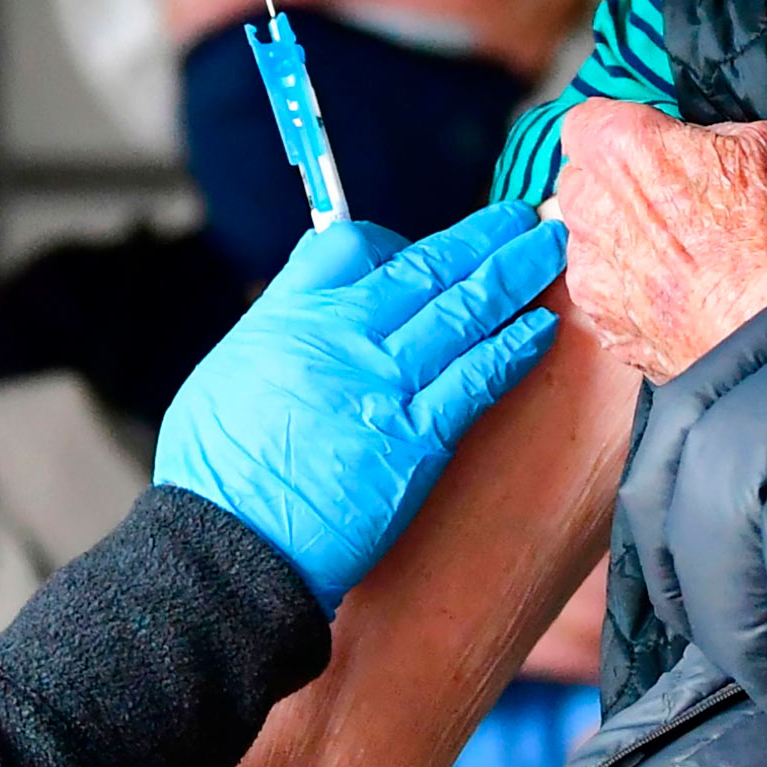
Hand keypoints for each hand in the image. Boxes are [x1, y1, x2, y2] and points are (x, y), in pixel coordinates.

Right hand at [157, 202, 567, 612]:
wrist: (230, 549)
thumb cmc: (217, 476)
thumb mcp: (226, 374)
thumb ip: (279, 335)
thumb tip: (314, 321)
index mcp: (290, 316)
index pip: (352, 246)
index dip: (392, 241)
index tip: (414, 251)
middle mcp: (342, 338)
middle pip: (426, 267)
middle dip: (481, 237)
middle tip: (522, 217)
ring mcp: (383, 387)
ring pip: (464, 311)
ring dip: (514, 276)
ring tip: (549, 250)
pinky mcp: (416, 442)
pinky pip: (477, 381)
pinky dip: (513, 349)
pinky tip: (540, 328)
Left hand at [553, 100, 766, 383]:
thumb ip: (715, 133)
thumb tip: (706, 145)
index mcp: (620, 148)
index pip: (589, 119)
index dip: (625, 132)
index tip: (655, 147)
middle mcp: (589, 206)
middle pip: (583, 180)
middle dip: (618, 186)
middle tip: (674, 203)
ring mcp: (589, 270)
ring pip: (590, 239)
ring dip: (623, 242)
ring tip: (683, 259)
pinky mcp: (601, 322)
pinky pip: (606, 293)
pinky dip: (633, 293)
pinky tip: (680, 297)